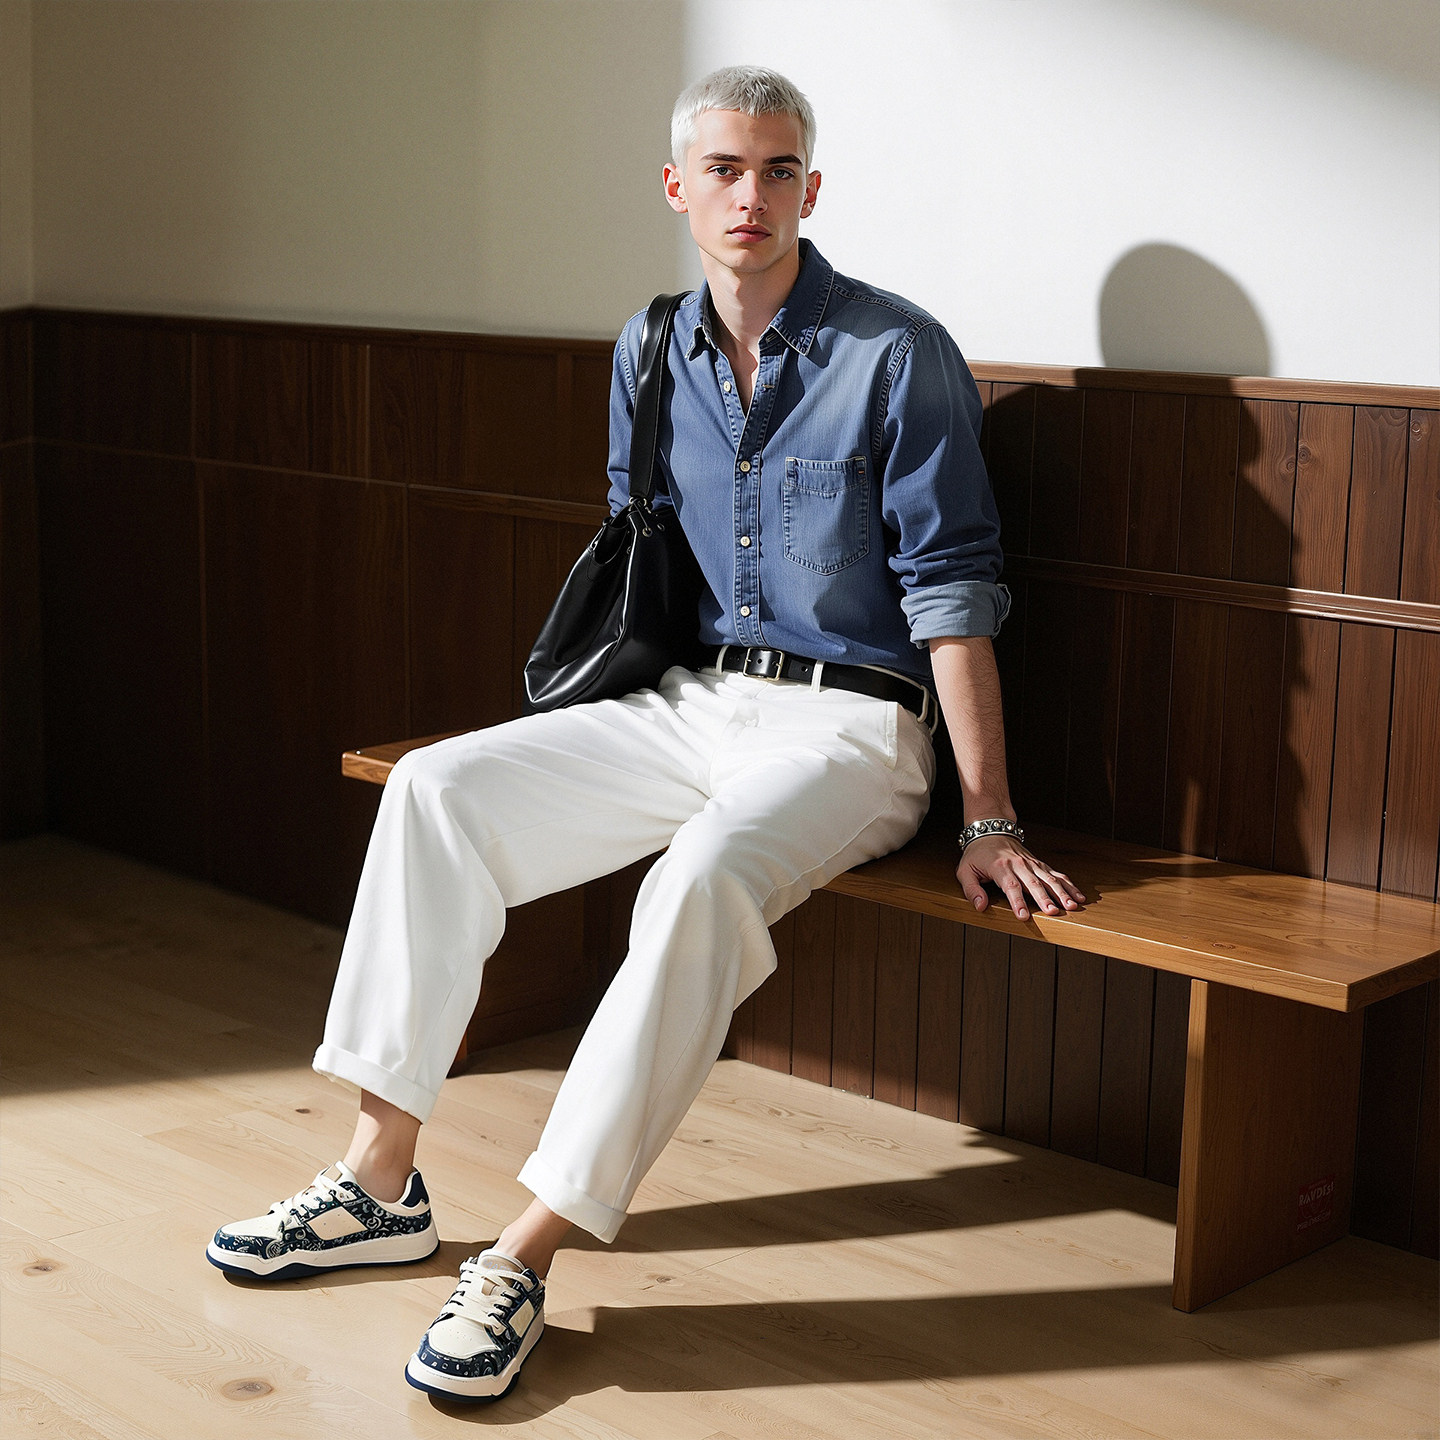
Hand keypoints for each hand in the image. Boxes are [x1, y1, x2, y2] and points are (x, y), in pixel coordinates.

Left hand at [956, 835, 1085, 920]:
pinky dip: (1069, 885)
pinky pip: (1056, 874)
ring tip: (1072, 906)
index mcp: (1000, 866)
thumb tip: (980, 906)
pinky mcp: (1039, 864)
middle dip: (1044, 898)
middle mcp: (1018, 864)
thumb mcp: (965, 870)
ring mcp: (1031, 863)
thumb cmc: (977, 854)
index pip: (1010, 886)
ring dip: (1061, 892)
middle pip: (1033, 883)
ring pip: (1049, 878)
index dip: (1017, 902)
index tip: (1023, 916)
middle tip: (1053, 912)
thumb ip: (972, 889)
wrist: (991, 830)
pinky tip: (1079, 896)